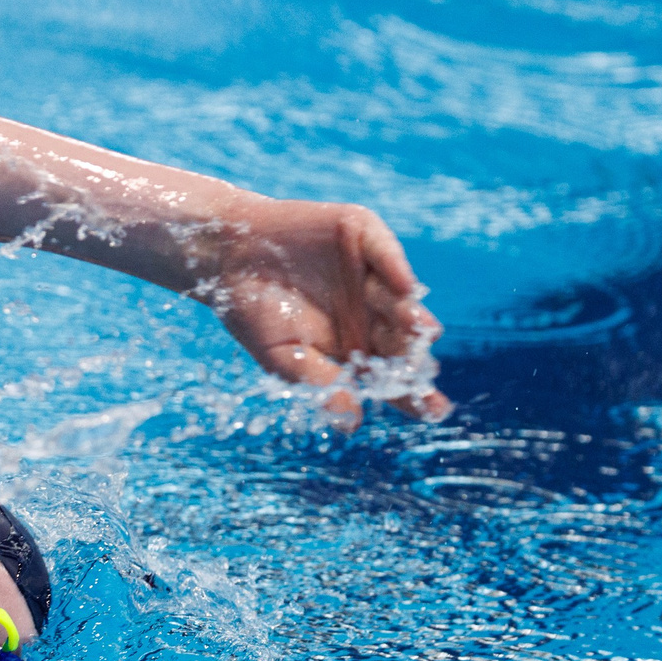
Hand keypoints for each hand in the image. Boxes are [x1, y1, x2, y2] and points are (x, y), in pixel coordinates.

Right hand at [200, 196, 447, 422]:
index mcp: (357, 348)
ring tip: (421, 331)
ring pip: (400, 299)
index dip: (415, 394)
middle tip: (424, 372)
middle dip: (416, 356)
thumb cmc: (253, 312)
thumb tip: (352, 424)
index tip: (434, 411)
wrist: (227, 256)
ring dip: (412, 315)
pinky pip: (385, 254)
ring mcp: (371, 275)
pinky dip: (395, 267)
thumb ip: (321, 384)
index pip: (392, 376)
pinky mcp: (364, 236)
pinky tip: (405, 287)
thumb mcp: (282, 357)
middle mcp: (372, 313)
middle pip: (403, 340)